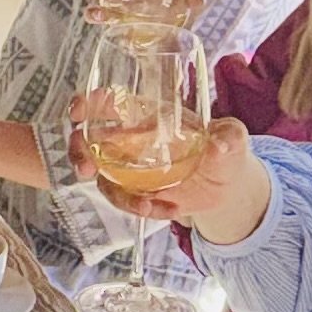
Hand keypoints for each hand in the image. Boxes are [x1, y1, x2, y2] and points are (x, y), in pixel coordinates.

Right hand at [74, 113, 271, 243]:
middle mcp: (129, 140)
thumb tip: (218, 145)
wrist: (227, 186)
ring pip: (101, 178)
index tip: (78, 112)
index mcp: (147, 115)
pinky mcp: (135, 193)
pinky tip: (166, 209)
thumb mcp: (233, 137)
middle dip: (79, 153)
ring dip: (115, 194)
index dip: (87, 103)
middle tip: (87, 171)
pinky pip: (125, 201)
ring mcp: (128, 168)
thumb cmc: (225, 149)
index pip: (109, 102)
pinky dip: (140, 208)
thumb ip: (229, 136)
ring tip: (144, 205)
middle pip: (87, 140)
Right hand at [85, 0, 207, 33]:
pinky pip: (104, 21)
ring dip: (97, 7)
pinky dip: (97, 20)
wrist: (170, 32)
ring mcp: (118, 11)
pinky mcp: (116, 27)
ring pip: (104, 6)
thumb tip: (200, 0)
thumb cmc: (173, 9)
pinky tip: (94, 19)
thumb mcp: (184, 2)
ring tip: (93, 11)